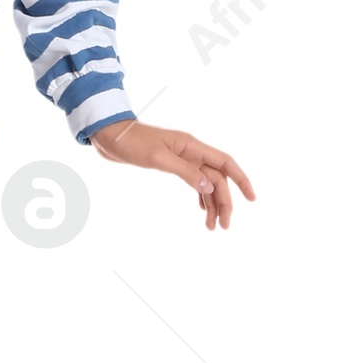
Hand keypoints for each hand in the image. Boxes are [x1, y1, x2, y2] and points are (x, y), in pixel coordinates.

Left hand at [90, 118, 254, 230]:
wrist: (110, 135)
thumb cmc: (132, 143)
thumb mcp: (158, 158)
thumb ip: (185, 171)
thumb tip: (210, 187)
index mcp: (192, 146)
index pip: (226, 163)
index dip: (241, 180)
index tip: (252, 199)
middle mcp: (191, 152)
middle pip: (218, 179)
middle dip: (224, 202)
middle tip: (224, 227)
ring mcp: (182, 159)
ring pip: (206, 183)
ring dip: (212, 204)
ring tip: (212, 227)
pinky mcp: (172, 165)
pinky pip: (194, 182)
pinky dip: (200, 197)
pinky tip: (202, 210)